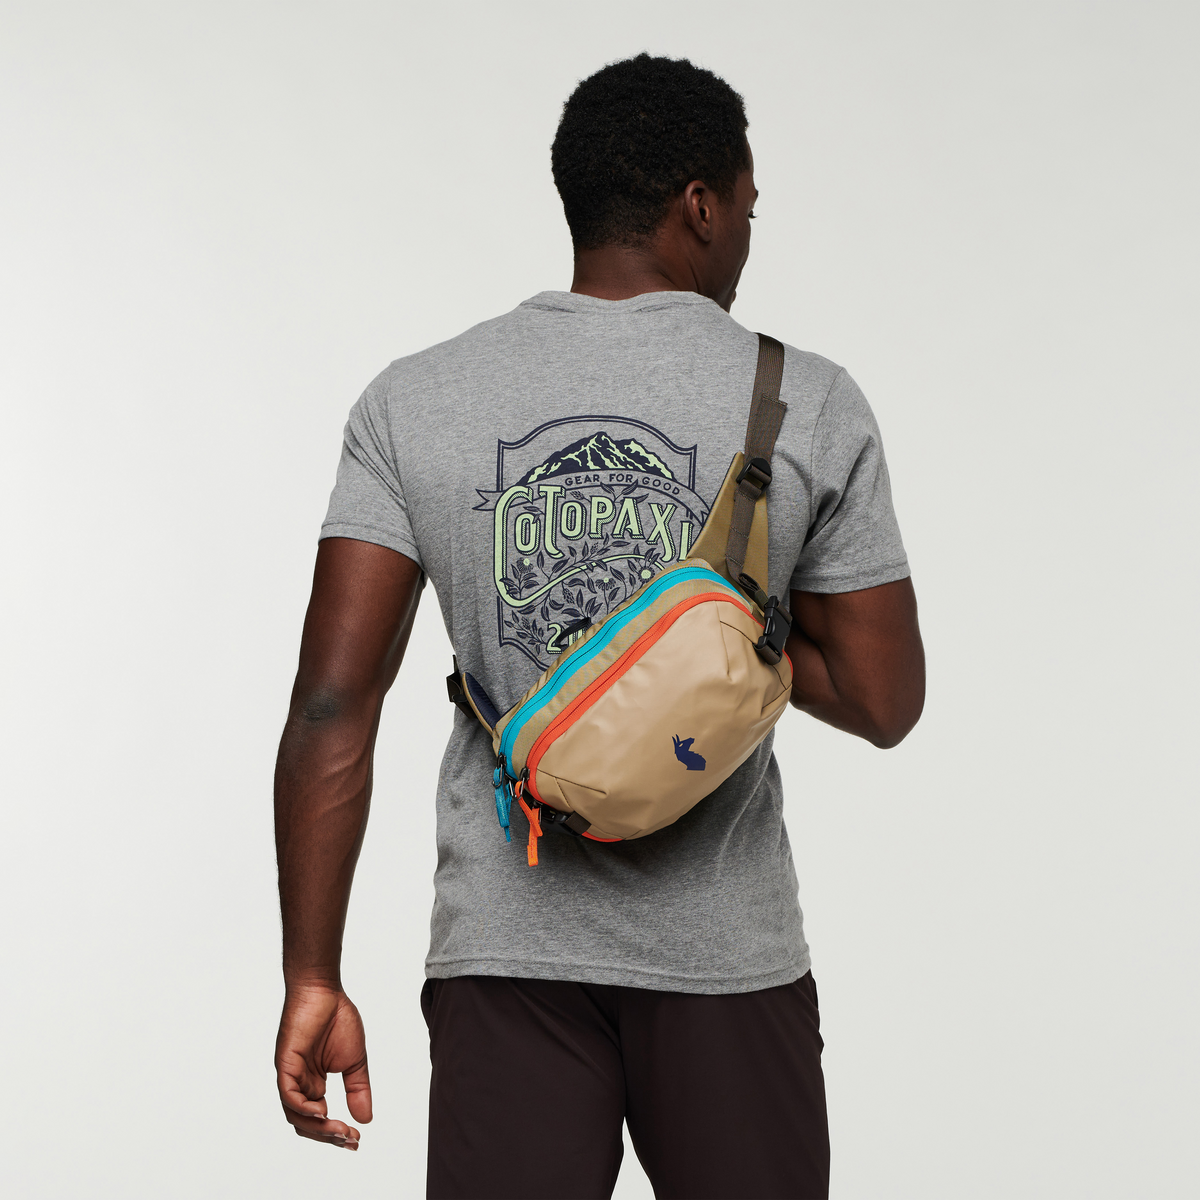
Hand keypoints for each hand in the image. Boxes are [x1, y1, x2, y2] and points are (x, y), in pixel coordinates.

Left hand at [275, 984, 372, 1149]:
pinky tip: (321, 1112)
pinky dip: (303, 1108)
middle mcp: (299, 1083)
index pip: (319, 1119)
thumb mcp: (354, 1060)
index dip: (335, 1133)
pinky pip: (288, 1094)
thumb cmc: (337, 1017)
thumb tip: (366, 1119)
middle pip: (306, 1123)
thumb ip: (358, 1089)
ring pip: (295, 1114)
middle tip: (350, 1141)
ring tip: (339, 1132)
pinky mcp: (285, 1064)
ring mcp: (291, 1074)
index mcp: (313, 1083)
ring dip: (317, 1127)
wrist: (324, 990)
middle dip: (328, 1137)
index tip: (356, 1141)